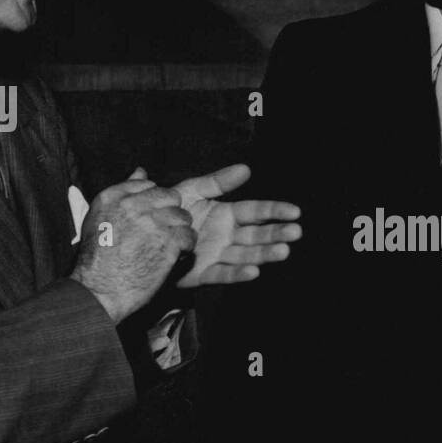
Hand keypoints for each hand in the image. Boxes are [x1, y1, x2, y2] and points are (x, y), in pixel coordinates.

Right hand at [70, 167, 196, 322]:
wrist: (99, 289)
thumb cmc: (98, 258)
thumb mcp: (100, 217)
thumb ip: (123, 191)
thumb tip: (141, 170)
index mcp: (113, 196)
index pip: (148, 184)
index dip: (155, 201)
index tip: (150, 216)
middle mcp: (132, 205)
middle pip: (171, 197)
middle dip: (171, 213)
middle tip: (163, 231)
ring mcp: (151, 223)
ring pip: (183, 217)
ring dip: (179, 231)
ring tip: (167, 246)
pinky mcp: (167, 243)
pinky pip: (188, 236)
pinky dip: (184, 248)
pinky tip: (172, 256)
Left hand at [171, 164, 300, 286]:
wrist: (145, 235)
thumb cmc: (171, 213)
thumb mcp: (192, 191)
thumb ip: (217, 182)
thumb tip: (246, 168)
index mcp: (227, 215)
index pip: (256, 211)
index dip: (275, 211)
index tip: (294, 212)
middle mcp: (228, 236)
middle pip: (257, 235)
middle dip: (276, 233)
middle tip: (295, 232)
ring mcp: (218, 255)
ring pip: (247, 255)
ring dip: (265, 254)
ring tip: (283, 251)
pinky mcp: (204, 273)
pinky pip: (224, 274)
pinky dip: (238, 273)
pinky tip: (254, 271)